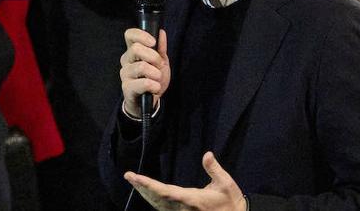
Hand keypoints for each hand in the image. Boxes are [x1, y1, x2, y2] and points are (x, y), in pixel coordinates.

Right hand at [120, 28, 169, 118]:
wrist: (150, 101)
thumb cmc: (154, 78)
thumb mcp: (161, 62)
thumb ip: (161, 48)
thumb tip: (161, 32)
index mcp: (133, 51)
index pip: (130, 35)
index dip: (141, 35)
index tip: (153, 42)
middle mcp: (126, 60)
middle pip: (135, 48)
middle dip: (153, 56)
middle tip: (160, 65)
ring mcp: (125, 74)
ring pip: (141, 66)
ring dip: (155, 73)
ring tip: (158, 79)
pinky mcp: (127, 88)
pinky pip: (142, 83)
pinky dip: (153, 85)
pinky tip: (156, 88)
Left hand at [125, 151, 246, 210]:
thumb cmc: (230, 201)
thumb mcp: (226, 184)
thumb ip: (214, 169)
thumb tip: (207, 154)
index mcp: (192, 200)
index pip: (167, 192)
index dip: (150, 186)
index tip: (138, 178)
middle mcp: (183, 209)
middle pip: (158, 199)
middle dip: (143, 187)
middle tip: (129, 176)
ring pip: (159, 205)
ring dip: (145, 193)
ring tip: (133, 181)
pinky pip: (163, 208)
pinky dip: (153, 199)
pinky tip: (145, 192)